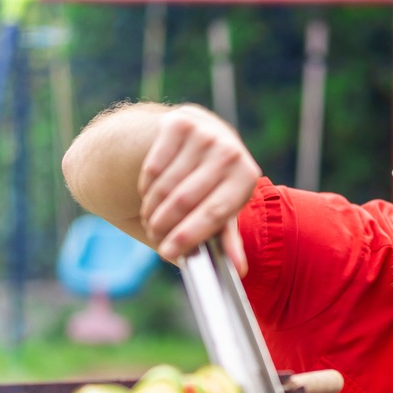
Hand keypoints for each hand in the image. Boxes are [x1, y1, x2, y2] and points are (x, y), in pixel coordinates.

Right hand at [138, 105, 260, 272]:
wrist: (204, 134)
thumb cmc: (217, 182)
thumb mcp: (227, 207)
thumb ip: (229, 237)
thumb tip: (239, 269)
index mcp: (246, 176)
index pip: (214, 213)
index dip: (189, 236)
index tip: (168, 253)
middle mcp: (228, 151)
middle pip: (185, 200)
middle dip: (165, 226)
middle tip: (156, 239)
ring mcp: (203, 134)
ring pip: (165, 186)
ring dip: (152, 211)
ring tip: (152, 221)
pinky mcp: (178, 123)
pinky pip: (153, 167)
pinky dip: (146, 188)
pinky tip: (150, 195)